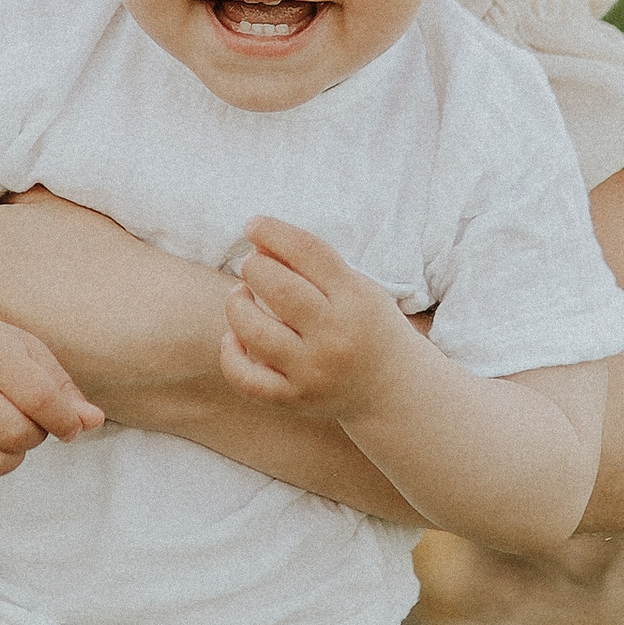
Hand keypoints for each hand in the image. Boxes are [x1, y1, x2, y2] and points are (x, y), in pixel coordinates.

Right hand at [0, 314, 102, 490]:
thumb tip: (92, 421)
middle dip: (35, 436)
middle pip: (15, 435)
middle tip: (28, 420)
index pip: (38, 398)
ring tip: (5, 433)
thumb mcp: (30, 354)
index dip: (64, 420)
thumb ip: (63, 390)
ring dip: (12, 457)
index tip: (69, 425)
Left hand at [220, 218, 412, 414]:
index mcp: (356, 299)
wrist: (393, 390)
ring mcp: (314, 371)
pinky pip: (246, 379)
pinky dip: (230, 354)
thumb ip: (313, 264)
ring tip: (241, 296)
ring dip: (236, 305)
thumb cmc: (365, 325)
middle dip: (254, 267)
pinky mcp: (295, 399)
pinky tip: (234, 338)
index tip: (253, 225)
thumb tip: (259, 240)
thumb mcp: (356, 287)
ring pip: (253, 332)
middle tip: (253, 265)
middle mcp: (336, 336)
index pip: (308, 252)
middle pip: (278, 288)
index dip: (273, 232)